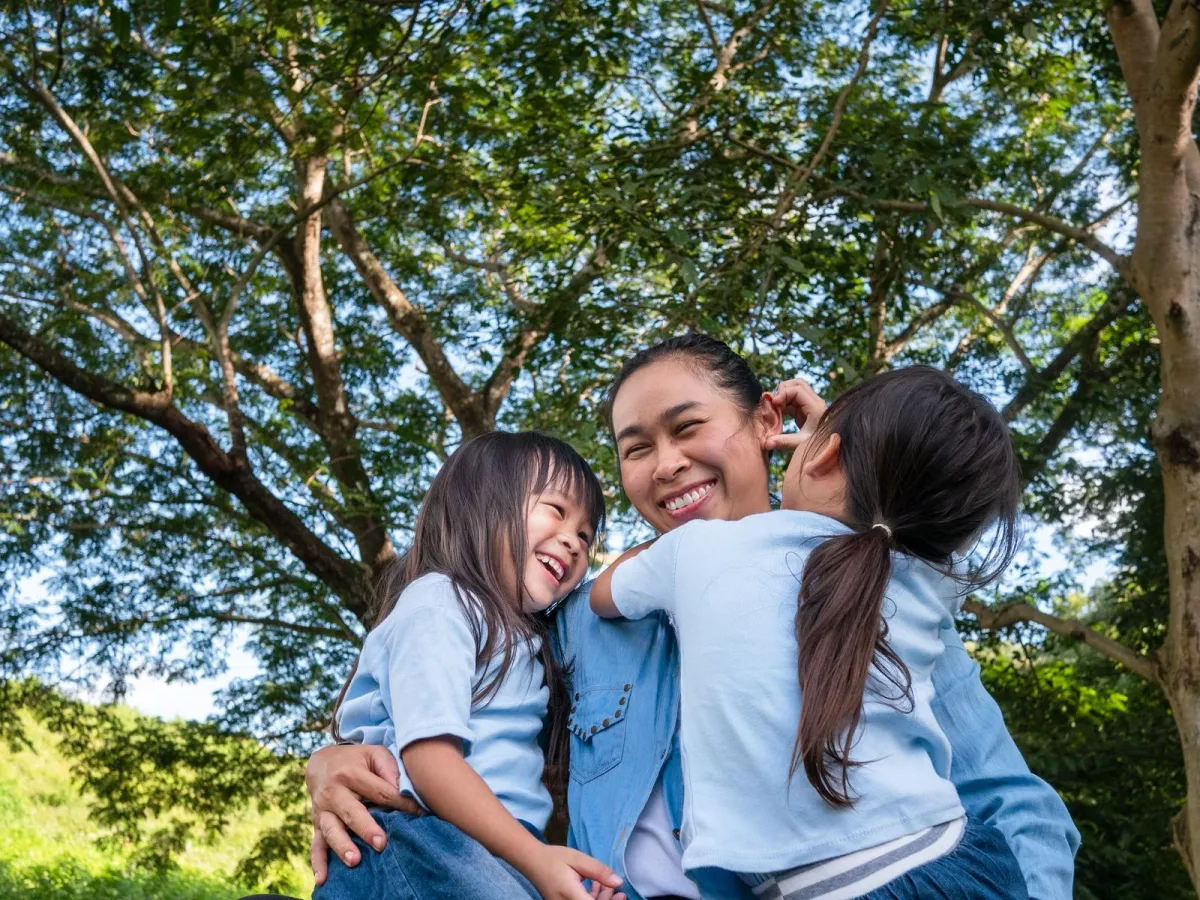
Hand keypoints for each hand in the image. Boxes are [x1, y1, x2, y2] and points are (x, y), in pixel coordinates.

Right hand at [306, 743, 418, 884]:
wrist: (321, 763)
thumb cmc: (356, 760)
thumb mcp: (374, 754)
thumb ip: (389, 768)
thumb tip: (402, 789)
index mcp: (351, 773)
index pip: (380, 792)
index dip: (400, 803)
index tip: (418, 814)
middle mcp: (334, 792)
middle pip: (352, 812)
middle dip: (366, 829)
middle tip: (381, 844)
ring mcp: (323, 810)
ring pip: (332, 830)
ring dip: (342, 846)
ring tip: (355, 860)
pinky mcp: (317, 824)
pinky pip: (316, 844)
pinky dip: (318, 862)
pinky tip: (323, 878)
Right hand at [525, 845, 622, 899]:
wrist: (532, 861)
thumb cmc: (554, 858)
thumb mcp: (578, 859)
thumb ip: (599, 871)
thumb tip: (619, 883)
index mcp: (570, 895)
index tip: (621, 896)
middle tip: (620, 892)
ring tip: (608, 886)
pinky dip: (591, 899)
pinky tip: (597, 888)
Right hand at [765, 377, 826, 452]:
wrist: (829, 448)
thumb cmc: (818, 445)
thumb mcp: (802, 443)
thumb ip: (784, 441)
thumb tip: (767, 443)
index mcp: (815, 406)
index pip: (797, 389)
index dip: (783, 393)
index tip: (773, 402)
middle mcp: (814, 402)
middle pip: (797, 384)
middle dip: (783, 389)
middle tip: (774, 402)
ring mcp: (809, 405)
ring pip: (794, 390)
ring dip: (782, 396)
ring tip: (774, 407)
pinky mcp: (804, 410)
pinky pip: (792, 400)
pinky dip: (783, 403)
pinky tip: (777, 413)